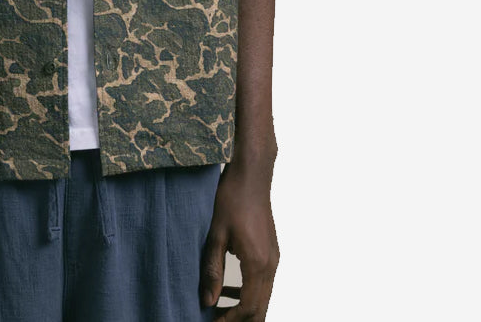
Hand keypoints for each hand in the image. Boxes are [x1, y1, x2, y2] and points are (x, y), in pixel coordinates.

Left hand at [199, 160, 279, 319]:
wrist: (252, 173)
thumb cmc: (232, 197)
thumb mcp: (216, 233)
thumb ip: (212, 269)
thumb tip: (207, 301)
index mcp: (257, 262)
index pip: (247, 308)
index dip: (229, 321)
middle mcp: (271, 264)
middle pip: (260, 309)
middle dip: (239, 320)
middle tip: (216, 320)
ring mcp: (274, 258)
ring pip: (263, 297)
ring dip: (243, 308)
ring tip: (218, 309)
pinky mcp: (271, 251)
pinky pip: (263, 282)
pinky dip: (248, 292)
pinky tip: (228, 289)